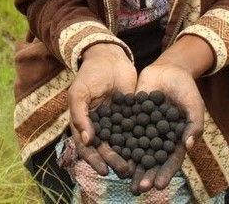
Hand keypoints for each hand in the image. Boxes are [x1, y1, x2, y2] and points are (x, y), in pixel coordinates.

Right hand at [69, 43, 136, 177]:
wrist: (109, 57)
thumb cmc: (89, 75)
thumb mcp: (79, 93)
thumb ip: (80, 116)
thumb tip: (87, 140)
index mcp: (84, 124)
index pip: (87, 148)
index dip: (94, 160)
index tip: (103, 171)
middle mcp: (101, 127)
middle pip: (107, 149)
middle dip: (115, 161)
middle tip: (125, 171)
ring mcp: (117, 122)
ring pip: (122, 143)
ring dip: (128, 155)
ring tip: (137, 166)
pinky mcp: (132, 115)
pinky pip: (136, 130)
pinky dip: (141, 140)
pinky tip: (149, 149)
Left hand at [129, 38, 210, 193]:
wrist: (169, 70)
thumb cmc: (187, 89)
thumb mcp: (194, 106)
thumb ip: (194, 125)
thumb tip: (187, 146)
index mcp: (175, 141)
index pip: (170, 161)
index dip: (165, 174)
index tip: (158, 186)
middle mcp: (158, 139)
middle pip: (151, 161)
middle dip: (144, 175)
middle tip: (136, 189)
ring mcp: (144, 130)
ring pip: (136, 151)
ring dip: (130, 165)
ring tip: (121, 177)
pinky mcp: (132, 119)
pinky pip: (124, 132)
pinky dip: (118, 143)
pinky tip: (111, 151)